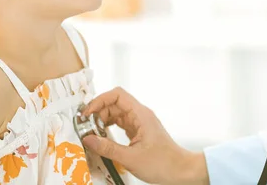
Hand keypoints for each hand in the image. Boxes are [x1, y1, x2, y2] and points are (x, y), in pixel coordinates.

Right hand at [82, 87, 208, 184]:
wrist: (180, 171)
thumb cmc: (163, 163)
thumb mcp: (131, 158)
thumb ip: (107, 148)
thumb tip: (88, 139)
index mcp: (141, 115)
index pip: (117, 95)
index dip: (100, 100)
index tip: (88, 112)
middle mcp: (140, 115)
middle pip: (114, 103)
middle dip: (99, 112)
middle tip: (86, 125)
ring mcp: (140, 123)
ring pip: (116, 114)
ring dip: (103, 120)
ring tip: (92, 132)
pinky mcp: (139, 132)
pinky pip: (120, 124)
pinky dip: (109, 128)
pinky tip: (102, 137)